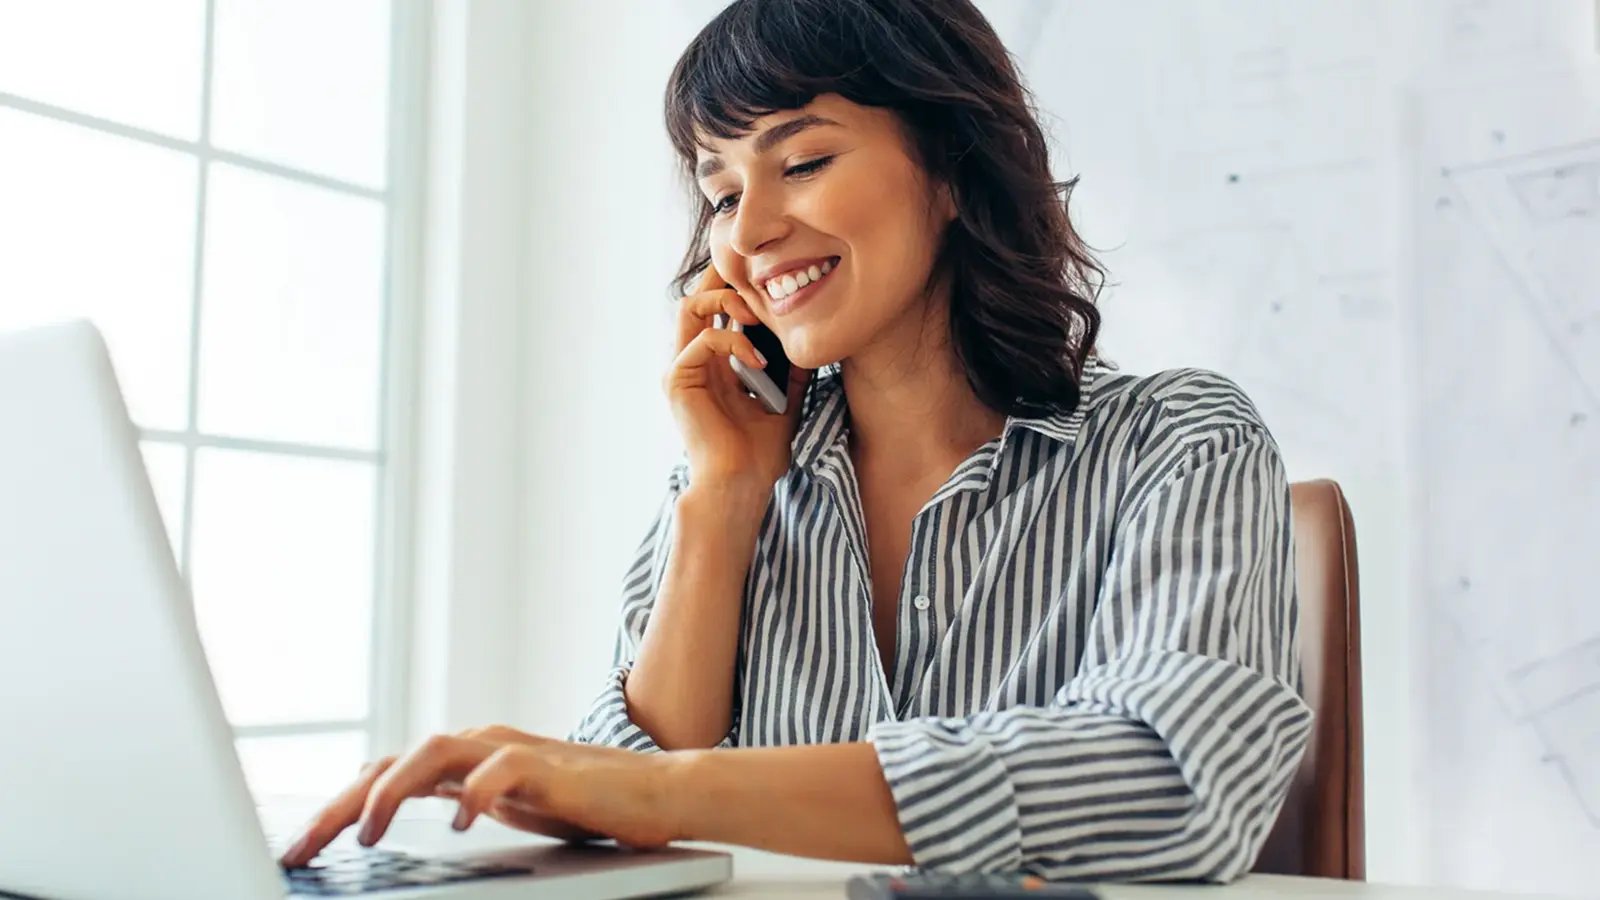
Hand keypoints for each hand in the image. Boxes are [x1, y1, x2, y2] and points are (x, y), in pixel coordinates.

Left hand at [277, 729, 681, 867]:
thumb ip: (455, 796)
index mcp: (463, 757)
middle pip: (391, 762)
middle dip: (338, 806)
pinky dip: (476, 794)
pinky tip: (461, 822)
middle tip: (300, 850)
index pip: (381, 773)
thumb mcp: (502, 803)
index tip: (295, 850)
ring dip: (393, 791)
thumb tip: (387, 808)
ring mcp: (512, 751)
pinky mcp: (549, 767)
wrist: (655, 791)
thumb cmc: (582, 802)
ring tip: (366, 833)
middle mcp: (478, 745)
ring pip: (434, 753)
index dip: (332, 809)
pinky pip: (501, 771)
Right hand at [667, 264, 811, 491]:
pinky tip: (758, 359)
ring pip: (690, 306)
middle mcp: (694, 361)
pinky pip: (702, 339)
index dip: (736, 286)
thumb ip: (789, 368)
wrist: (742, 483)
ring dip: (726, 300)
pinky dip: (733, 341)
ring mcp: (682, 369)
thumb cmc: (760, 452)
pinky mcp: (677, 379)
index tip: (768, 278)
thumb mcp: (784, 399)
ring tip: (756, 313)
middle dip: (724, 278)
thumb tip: (809, 340)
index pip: (716, 308)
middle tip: (756, 277)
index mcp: (715, 365)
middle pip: (697, 297)